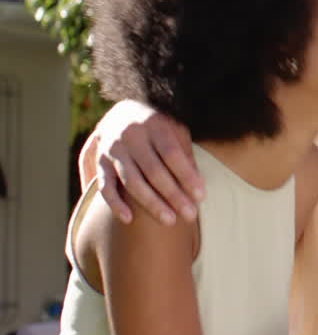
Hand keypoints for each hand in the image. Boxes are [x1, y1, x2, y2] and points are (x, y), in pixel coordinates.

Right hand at [91, 100, 200, 224]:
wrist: (122, 112)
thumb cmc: (159, 127)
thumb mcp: (175, 129)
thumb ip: (184, 152)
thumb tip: (197, 182)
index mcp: (154, 124)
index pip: (172, 154)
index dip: (186, 176)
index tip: (201, 196)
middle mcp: (131, 136)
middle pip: (153, 170)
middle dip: (173, 195)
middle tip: (190, 215)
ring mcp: (113, 150)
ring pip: (132, 181)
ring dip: (151, 204)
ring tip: (169, 221)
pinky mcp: (99, 162)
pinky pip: (105, 186)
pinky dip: (115, 203)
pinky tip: (129, 219)